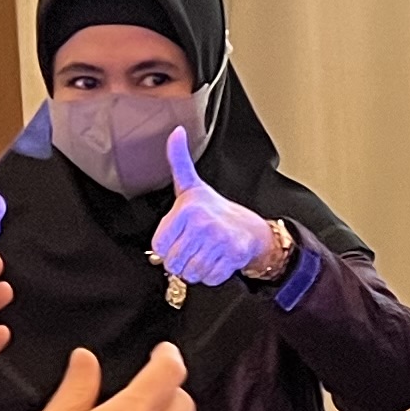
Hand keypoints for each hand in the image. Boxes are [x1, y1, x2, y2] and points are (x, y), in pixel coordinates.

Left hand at [148, 128, 289, 288]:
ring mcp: (220, 241)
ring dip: (195, 269)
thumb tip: (175, 132)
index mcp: (188, 208)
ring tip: (205, 252)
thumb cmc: (215, 209)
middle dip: (181, 260)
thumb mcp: (191, 185)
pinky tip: (216, 259)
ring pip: (189, 273)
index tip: (180, 236)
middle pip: (173, 262)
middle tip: (194, 246)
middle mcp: (203, 223)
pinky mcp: (233, 257)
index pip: (159, 247)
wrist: (250, 228)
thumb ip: (178, 161)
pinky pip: (208, 278)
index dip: (167, 247)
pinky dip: (210, 275)